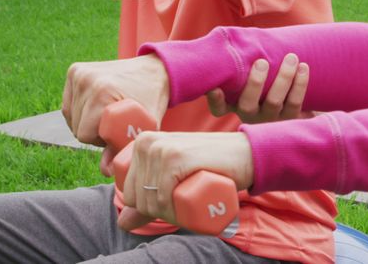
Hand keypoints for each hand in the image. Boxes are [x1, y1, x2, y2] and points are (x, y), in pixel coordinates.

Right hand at [62, 55, 169, 173]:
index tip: (119, 132)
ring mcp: (80, 73)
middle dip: (95, 132)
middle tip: (116, 123)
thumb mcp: (143, 127)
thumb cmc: (151, 100)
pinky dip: (81, 111)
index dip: (102, 140)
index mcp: (102, 92)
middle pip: (77, 127)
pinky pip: (69, 105)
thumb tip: (105, 171)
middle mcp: (87, 80)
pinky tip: (98, 108)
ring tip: (109, 114)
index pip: (86, 135)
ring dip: (87, 121)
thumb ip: (121, 150)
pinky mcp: (75, 70)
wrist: (155, 70)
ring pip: (71, 117)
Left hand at [117, 131, 253, 230]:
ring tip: (191, 200)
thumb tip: (122, 224)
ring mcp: (160, 148)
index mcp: (142, 144)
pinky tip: (187, 202)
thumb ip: (147, 199)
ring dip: (170, 212)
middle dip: (160, 211)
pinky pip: (161, 196)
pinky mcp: (175, 156)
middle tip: (187, 201)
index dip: (150, 206)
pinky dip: (171, 209)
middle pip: (138, 198)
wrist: (245, 154)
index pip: (129, 192)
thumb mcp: (174, 181)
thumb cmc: (210, 167)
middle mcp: (147, 143)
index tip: (175, 198)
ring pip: (150, 200)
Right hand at [206, 53, 312, 122]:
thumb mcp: (250, 74)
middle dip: (255, 83)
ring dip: (283, 78)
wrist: (294, 102)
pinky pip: (295, 102)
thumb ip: (244, 61)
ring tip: (291, 57)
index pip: (219, 108)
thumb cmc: (266, 79)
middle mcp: (250, 115)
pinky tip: (303, 67)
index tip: (215, 88)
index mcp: (235, 104)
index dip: (216, 101)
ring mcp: (270, 119)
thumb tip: (239, 36)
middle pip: (248, 105)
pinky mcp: (290, 119)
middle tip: (262, 62)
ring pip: (274, 102)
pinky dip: (300, 84)